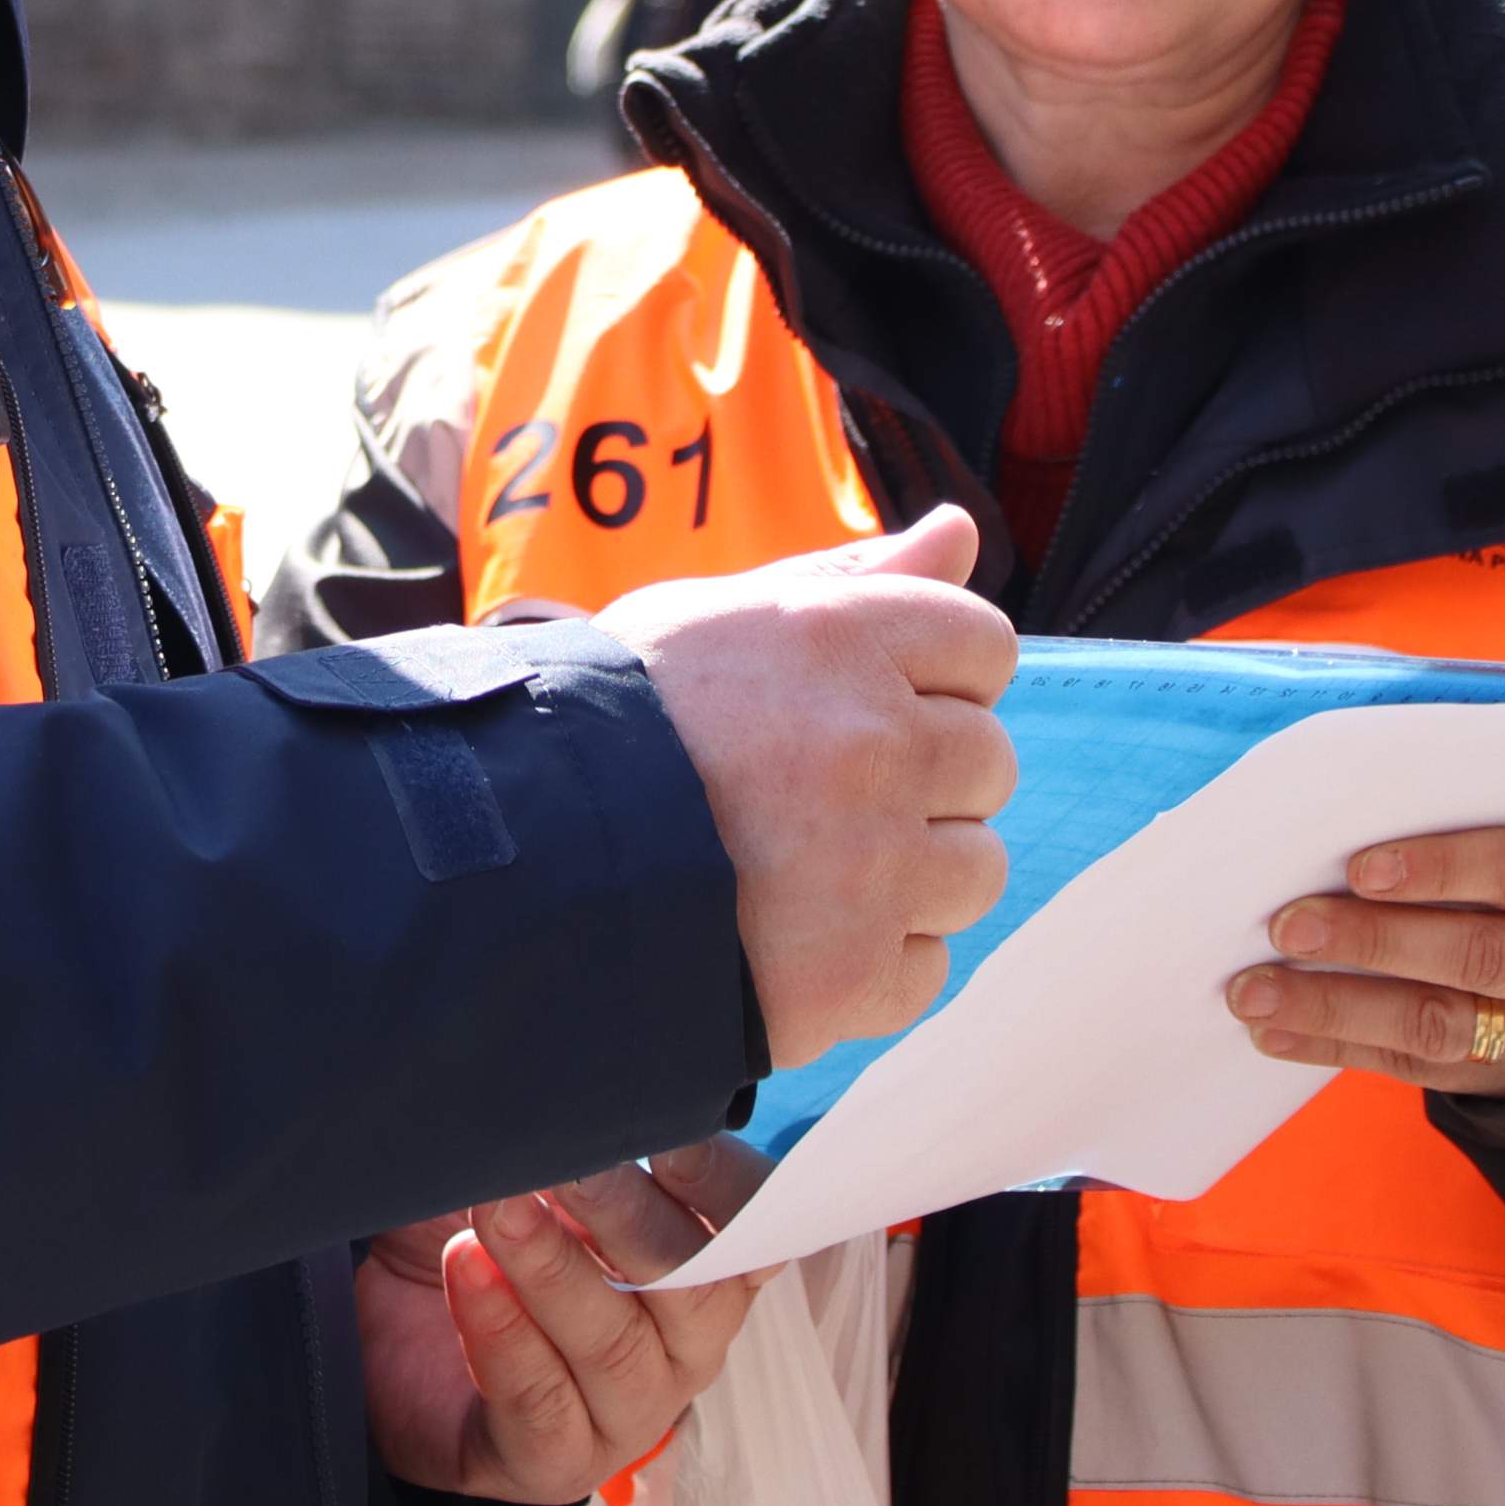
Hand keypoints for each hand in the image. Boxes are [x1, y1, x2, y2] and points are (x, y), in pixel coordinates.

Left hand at [363, 1138, 774, 1505]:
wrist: (386, 1325)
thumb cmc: (485, 1227)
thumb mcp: (534, 1164)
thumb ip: (579, 1129)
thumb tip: (584, 1067)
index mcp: (705, 1267)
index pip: (756, 1230)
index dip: (725, 1185)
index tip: (669, 1138)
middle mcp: (683, 1345)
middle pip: (690, 1286)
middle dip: (625, 1216)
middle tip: (562, 1164)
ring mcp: (625, 1413)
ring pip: (613, 1344)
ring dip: (552, 1268)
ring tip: (496, 1208)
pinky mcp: (552, 1462)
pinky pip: (540, 1401)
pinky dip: (501, 1331)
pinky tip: (465, 1270)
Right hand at [596, 507, 1015, 1069]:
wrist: (516, 863)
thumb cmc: (618, 724)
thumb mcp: (720, 617)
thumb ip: (851, 577)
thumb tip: (958, 529)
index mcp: (844, 638)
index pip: (983, 646)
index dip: (933, 680)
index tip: (860, 710)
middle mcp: (876, 744)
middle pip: (988, 761)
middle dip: (923, 779)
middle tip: (819, 796)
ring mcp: (873, 867)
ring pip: (973, 871)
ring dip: (909, 878)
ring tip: (805, 872)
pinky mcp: (855, 975)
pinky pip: (926, 969)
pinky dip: (871, 966)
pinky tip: (793, 939)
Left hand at [1228, 826, 1504, 1097]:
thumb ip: (1478, 831)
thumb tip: (1338, 820)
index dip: (1444, 866)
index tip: (1360, 865)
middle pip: (1480, 955)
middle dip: (1375, 941)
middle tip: (1287, 926)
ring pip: (1441, 1024)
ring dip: (1336, 1008)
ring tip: (1254, 992)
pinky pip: (1416, 1066)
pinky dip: (1337, 1047)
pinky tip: (1274, 1033)